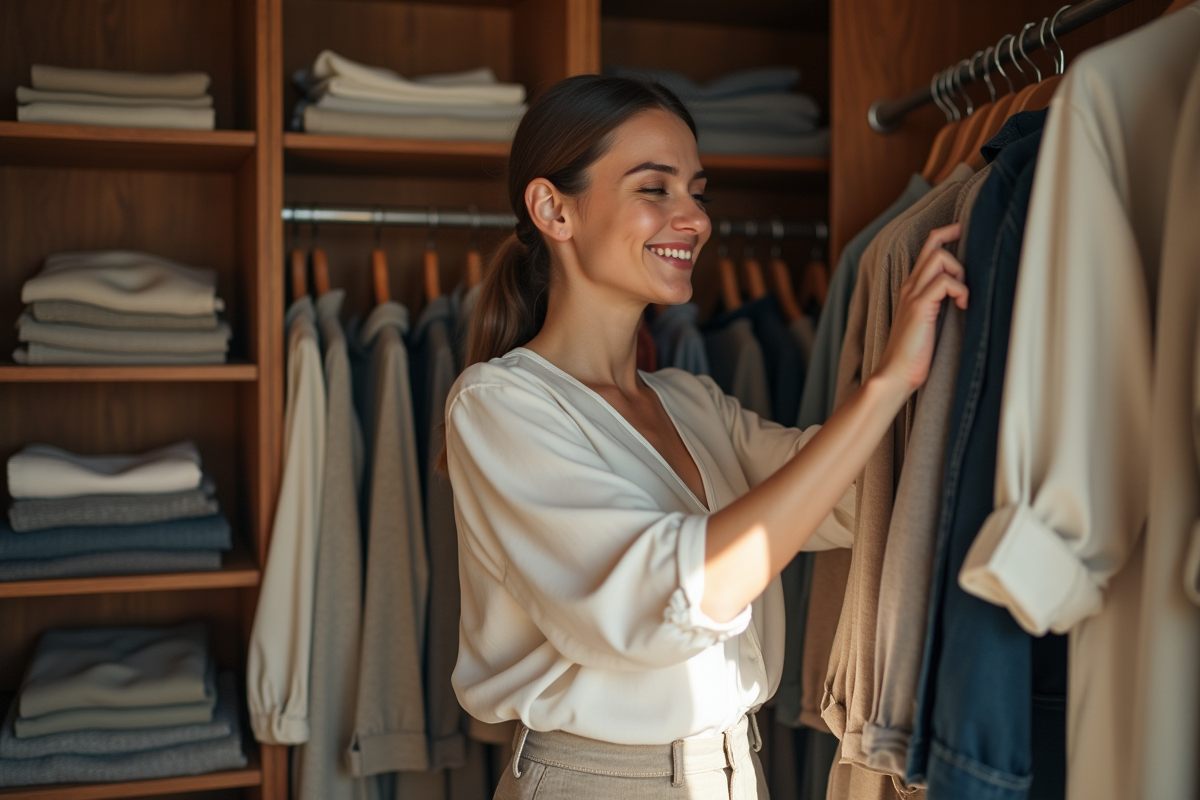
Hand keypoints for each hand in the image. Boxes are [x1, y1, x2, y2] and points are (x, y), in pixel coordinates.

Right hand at [877, 223, 968, 393]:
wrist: (895, 373)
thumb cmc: (912, 353)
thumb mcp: (927, 321)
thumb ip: (937, 302)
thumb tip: (961, 292)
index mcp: (911, 288)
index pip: (926, 249)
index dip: (944, 234)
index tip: (961, 232)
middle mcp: (910, 286)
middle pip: (932, 244)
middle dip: (954, 237)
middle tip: (971, 243)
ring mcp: (913, 295)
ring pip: (940, 257)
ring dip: (959, 271)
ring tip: (962, 295)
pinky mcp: (920, 307)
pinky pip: (945, 283)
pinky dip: (960, 291)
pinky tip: (962, 306)